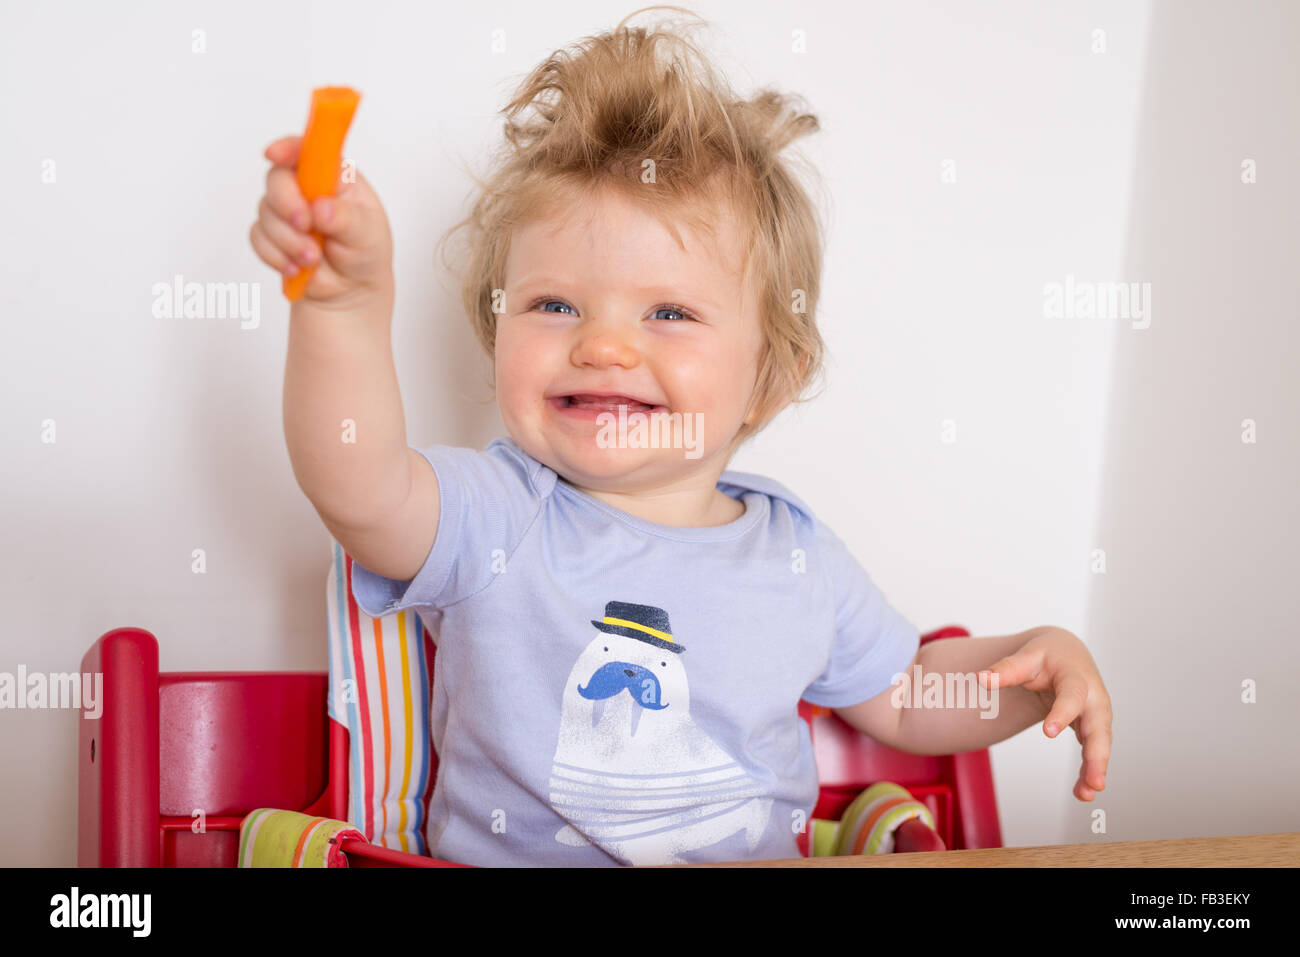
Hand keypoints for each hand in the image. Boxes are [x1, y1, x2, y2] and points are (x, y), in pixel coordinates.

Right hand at [249, 136, 393, 306]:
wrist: (352, 290)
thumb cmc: (365, 252)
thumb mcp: (368, 233)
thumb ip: (346, 219)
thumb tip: (321, 208)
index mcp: (334, 177)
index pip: (308, 150)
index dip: (288, 148)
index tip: (275, 155)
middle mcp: (306, 188)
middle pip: (278, 178)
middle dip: (287, 203)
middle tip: (305, 225)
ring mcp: (286, 210)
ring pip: (266, 211)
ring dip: (288, 239)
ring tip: (313, 258)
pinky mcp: (271, 235)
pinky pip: (258, 238)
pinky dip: (275, 255)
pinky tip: (297, 267)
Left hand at [978, 628, 1111, 801]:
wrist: (1066, 654)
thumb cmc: (1047, 655)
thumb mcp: (1027, 656)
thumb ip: (1006, 669)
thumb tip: (981, 678)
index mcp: (1077, 677)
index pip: (1072, 696)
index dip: (1062, 713)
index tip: (1049, 732)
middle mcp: (1094, 699)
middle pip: (1098, 728)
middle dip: (1097, 756)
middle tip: (1095, 781)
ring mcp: (1096, 716)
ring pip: (1099, 745)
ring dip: (1095, 770)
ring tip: (1087, 795)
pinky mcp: (1092, 729)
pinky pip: (1093, 752)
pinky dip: (1089, 771)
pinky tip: (1082, 792)